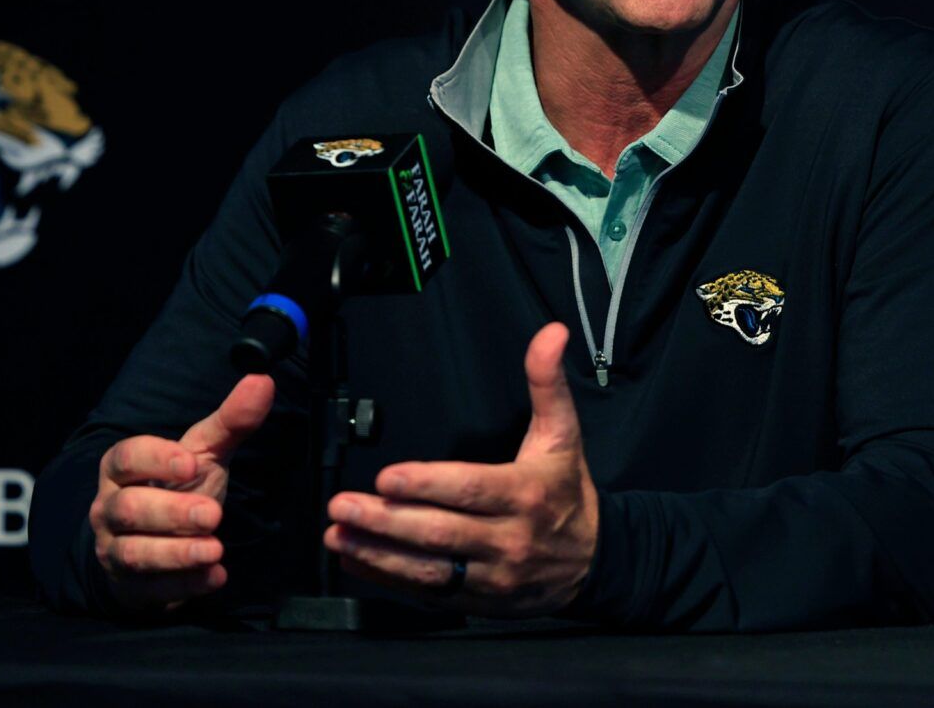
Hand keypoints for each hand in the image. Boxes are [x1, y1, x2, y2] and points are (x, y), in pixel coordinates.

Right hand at [90, 373, 274, 612]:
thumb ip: (230, 420)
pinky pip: (153, 590)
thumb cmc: (177, 489)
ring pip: (135, 553)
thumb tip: (262, 379)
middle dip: (171, 512)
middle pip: (128, 509)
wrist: (154, 544)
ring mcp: (116, 550)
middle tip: (213, 513)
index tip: (191, 462)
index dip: (155, 459)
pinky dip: (185, 585)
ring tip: (216, 550)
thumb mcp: (203, 454)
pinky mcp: (131, 587)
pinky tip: (215, 578)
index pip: (126, 458)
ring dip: (176, 553)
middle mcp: (110, 509)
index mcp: (122, 469)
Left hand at [324, 322, 598, 614]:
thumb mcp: (563, 434)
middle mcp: (509, 539)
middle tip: (342, 505)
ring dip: (378, 553)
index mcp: (525, 494)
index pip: (470, 489)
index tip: (387, 477)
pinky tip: (357, 562)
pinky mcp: (478, 601)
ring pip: (428, 570)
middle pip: (439, 533)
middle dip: (385, 520)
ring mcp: (492, 576)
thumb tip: (551, 332)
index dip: (426, 484)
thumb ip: (547, 383)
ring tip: (339, 535)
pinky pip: (429, 593)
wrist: (594, 562)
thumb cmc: (568, 492)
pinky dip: (389, 579)